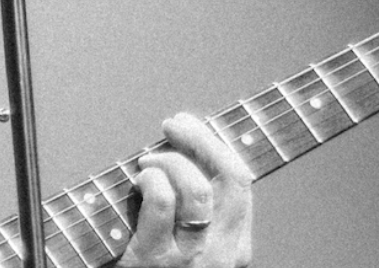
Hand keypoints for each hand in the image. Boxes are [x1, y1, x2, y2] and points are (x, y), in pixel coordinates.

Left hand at [120, 114, 254, 267]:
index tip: (192, 126)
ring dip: (171, 161)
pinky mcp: (156, 261)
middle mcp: (220, 253)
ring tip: (148, 162)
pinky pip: (162, 202)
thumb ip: (196, 211)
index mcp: (235, 247)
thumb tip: (185, 150)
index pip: (241, 182)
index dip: (217, 145)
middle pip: (231, 178)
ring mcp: (190, 259)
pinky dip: (150, 179)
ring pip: (198, 188)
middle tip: (173, 124)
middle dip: (202, 139)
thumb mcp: (192, 246)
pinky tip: (138, 181)